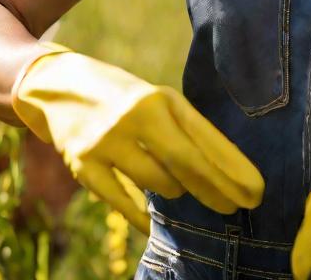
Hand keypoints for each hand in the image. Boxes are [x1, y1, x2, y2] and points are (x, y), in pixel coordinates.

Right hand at [11, 42, 264, 233]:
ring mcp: (108, 140)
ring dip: (174, 191)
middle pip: (187, 162)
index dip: (232, 168)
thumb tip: (221, 167)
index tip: (254, 191)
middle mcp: (137, 115)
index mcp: (161, 98)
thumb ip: (182, 128)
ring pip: (157, 181)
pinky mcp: (82, 163)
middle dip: (215, 189)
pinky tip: (152, 225)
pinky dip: (139, 215)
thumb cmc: (120, 97)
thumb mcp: (153, 100)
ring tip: (179, 188)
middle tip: (237, 207)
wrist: (56, 85)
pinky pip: (120, 199)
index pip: (205, 138)